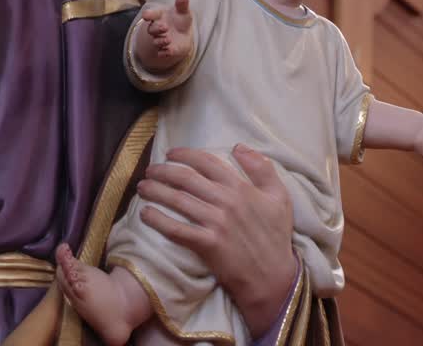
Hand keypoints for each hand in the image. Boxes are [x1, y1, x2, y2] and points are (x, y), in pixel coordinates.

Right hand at [136, 0, 193, 70]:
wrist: (184, 35)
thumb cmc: (180, 19)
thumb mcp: (183, 11)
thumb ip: (182, 4)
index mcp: (159, 16)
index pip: (150, 14)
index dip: (148, 15)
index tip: (146, 15)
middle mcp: (157, 28)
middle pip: (152, 29)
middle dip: (157, 28)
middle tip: (165, 26)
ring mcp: (160, 39)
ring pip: (156, 42)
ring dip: (161, 41)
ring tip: (168, 39)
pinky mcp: (166, 50)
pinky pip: (162, 53)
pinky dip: (164, 53)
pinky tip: (169, 51)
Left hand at [138, 145, 295, 337]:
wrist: (272, 276)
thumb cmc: (275, 236)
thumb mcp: (279, 196)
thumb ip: (262, 168)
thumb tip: (239, 146)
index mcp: (240, 187)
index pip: (206, 162)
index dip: (184, 154)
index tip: (170, 153)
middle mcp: (226, 201)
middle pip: (186, 178)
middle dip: (163, 171)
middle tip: (150, 170)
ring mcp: (216, 223)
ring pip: (177, 200)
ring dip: (155, 191)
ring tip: (142, 187)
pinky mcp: (207, 244)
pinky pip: (176, 229)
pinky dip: (158, 220)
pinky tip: (145, 214)